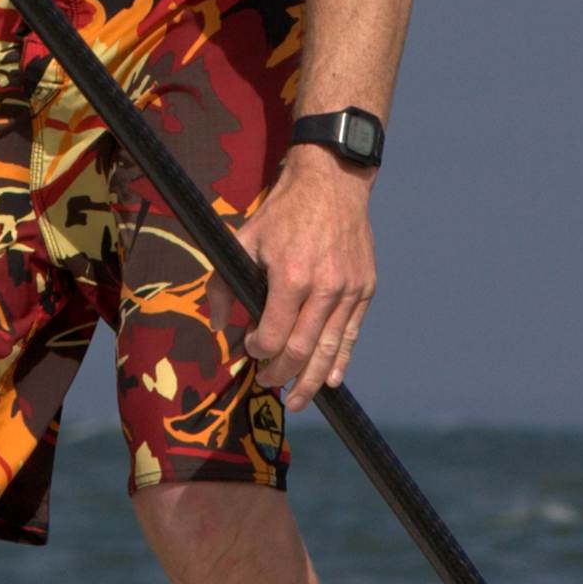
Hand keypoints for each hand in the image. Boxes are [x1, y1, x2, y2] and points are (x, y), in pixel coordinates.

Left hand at [235, 148, 376, 412]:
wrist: (331, 183)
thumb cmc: (283, 212)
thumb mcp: (243, 240)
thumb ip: (223, 284)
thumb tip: (218, 326)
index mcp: (292, 277)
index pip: (275, 334)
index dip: (260, 351)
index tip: (250, 351)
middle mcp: (324, 288)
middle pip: (303, 350)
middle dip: (283, 374)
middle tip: (269, 383)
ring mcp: (349, 290)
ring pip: (330, 349)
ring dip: (313, 380)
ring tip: (298, 400)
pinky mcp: (365, 289)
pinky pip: (352, 335)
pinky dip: (341, 360)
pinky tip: (332, 380)